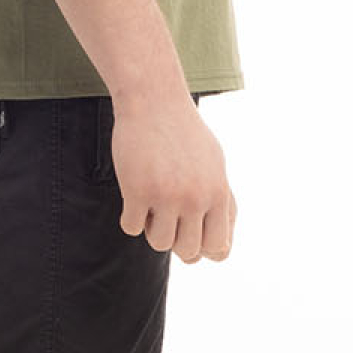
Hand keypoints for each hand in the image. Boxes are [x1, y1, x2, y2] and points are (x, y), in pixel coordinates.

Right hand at [109, 91, 235, 261]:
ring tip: (152, 204)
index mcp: (218, 193)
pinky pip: (132, 228)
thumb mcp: (215, 164)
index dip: (205, 249)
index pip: (219, 248)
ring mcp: (166, 196)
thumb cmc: (184, 133)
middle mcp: (196, 198)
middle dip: (177, 241)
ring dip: (153, 229)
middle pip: (189, 252)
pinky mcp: (137, 191)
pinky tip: (134, 195)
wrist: (154, 100)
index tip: (191, 234)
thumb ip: (220, 202)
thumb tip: (220, 248)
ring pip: (159, 243)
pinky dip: (131, 217)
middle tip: (168, 217)